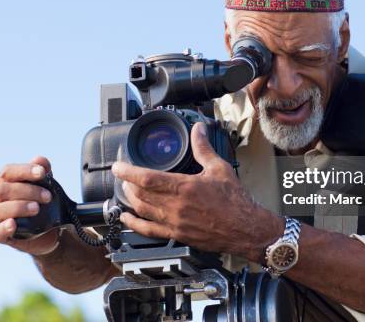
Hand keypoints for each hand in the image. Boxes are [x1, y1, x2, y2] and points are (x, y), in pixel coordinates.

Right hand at [0, 156, 59, 255]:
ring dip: (18, 207)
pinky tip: (13, 224)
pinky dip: (4, 228)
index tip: (42, 173)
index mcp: (5, 182)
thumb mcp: (46, 185)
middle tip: (48, 196)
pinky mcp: (1, 236)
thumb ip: (43, 172)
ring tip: (36, 208)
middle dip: (28, 191)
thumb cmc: (43, 202)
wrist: (51, 229)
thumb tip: (40, 160)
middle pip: (3, 190)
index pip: (8, 172)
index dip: (24, 170)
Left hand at [113, 122, 282, 262]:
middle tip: (126, 175)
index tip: (118, 166)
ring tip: (127, 190)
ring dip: (130, 199)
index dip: (128, 171)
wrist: (246, 229)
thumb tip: (198, 129)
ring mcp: (174, 222)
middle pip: (140, 194)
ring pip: (142, 210)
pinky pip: (149, 231)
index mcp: (184, 187)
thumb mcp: (219, 168)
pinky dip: (134, 223)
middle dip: (129, 183)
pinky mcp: (177, 234)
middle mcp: (175, 206)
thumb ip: (203, 148)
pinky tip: (127, 217)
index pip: (147, 178)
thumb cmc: (235, 200)